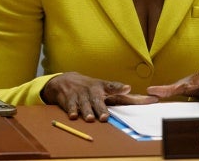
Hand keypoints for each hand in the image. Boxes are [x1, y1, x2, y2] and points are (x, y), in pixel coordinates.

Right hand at [42, 72, 157, 121]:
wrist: (66, 80)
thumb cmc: (89, 86)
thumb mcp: (102, 86)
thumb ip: (116, 92)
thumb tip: (133, 94)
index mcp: (101, 86)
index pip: (113, 86)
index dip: (120, 88)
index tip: (128, 88)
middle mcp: (91, 90)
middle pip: (97, 100)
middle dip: (101, 109)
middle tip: (105, 117)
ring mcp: (80, 94)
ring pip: (84, 104)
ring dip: (87, 111)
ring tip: (90, 118)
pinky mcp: (69, 99)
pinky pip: (70, 106)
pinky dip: (72, 111)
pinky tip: (73, 116)